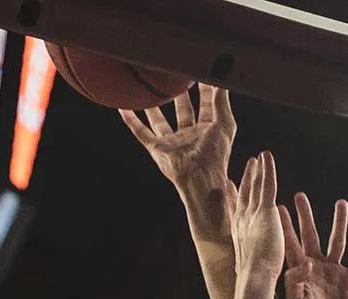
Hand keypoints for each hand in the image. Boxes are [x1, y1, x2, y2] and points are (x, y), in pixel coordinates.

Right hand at [119, 85, 236, 192]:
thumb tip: (222, 81)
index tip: (202, 71)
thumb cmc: (215, 155)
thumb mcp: (224, 124)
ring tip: (150, 89)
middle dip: (181, 94)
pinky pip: (141, 132)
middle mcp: (189, 135)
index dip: (205, 88)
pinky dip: (131, 121)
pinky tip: (123, 108)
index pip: (206, 104)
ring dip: (155, 106)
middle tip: (177, 75)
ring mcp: (172, 142)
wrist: (199, 177)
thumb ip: (221, 102)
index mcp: (207, 130)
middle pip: (184, 110)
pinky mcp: (157, 148)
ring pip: (160, 119)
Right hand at [227, 152, 283, 280]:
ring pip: (254, 187)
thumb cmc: (254, 280)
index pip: (236, 211)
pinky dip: (266, 169)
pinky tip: (267, 156)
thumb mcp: (251, 268)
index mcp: (239, 234)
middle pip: (243, 195)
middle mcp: (242, 221)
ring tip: (258, 158)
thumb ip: (254, 261)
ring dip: (256, 171)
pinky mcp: (265, 212)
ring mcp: (252, 214)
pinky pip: (266, 185)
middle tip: (248, 165)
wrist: (254, 278)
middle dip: (246, 180)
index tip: (229, 185)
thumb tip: (251, 266)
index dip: (233, 197)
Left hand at [280, 194, 347, 298]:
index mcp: (299, 271)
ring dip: (339, 223)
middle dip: (306, 216)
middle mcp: (316, 267)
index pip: (290, 244)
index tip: (277, 207)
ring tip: (342, 203)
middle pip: (311, 235)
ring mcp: (334, 272)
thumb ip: (296, 284)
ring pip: (338, 242)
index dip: (285, 227)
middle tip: (300, 195)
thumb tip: (301, 264)